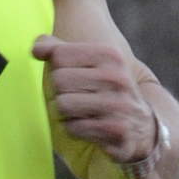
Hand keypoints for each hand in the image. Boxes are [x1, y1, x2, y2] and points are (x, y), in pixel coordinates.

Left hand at [31, 35, 156, 164]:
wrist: (141, 127)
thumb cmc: (104, 92)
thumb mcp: (89, 65)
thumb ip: (60, 50)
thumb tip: (37, 48)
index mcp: (110, 55)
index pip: (59, 55)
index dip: (57, 69)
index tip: (72, 77)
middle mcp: (117, 78)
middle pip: (58, 80)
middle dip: (59, 93)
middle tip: (77, 99)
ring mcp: (118, 105)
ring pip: (62, 105)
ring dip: (64, 113)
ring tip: (80, 113)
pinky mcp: (115, 130)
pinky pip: (73, 128)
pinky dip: (74, 130)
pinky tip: (89, 127)